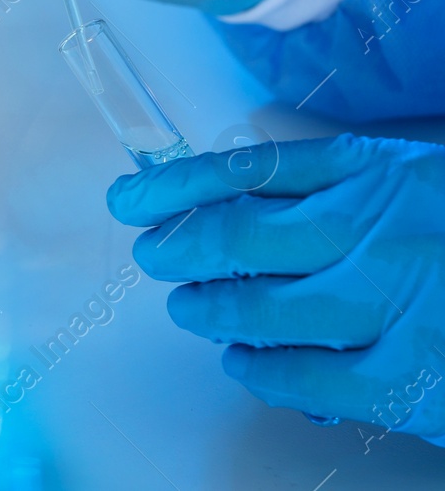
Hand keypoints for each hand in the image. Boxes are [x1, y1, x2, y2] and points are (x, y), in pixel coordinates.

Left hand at [108, 134, 444, 441]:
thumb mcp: (419, 182)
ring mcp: (392, 303)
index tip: (130, 200)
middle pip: (235, 237)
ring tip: (191, 308)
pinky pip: (303, 374)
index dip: (176, 187)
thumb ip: (341, 185)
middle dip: (178, 251)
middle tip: (156, 259)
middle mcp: (379, 229)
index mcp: (381, 172)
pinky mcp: (408, 376)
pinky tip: (245, 362)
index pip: (248, 169)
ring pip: (257, 307)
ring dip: (207, 309)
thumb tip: (233, 199)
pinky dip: (260, 368)